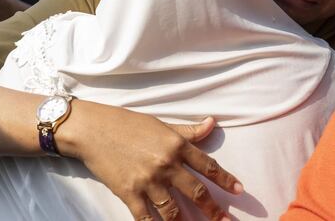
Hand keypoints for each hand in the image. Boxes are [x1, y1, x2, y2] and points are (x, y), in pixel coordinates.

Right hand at [60, 101, 239, 219]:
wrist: (95, 130)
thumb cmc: (129, 124)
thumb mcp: (163, 124)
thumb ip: (188, 131)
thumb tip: (212, 123)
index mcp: (177, 145)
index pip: (208, 166)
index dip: (226, 180)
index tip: (239, 190)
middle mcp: (166, 164)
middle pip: (195, 192)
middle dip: (212, 209)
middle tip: (226, 220)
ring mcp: (148, 181)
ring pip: (173, 210)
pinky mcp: (129, 194)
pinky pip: (146, 218)